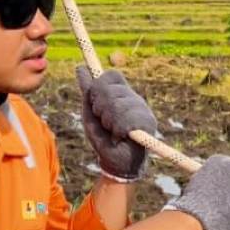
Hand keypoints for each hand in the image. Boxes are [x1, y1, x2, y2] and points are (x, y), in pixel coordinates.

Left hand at [76, 67, 157, 181]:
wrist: (116, 162)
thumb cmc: (103, 136)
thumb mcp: (91, 112)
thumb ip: (88, 90)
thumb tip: (80, 67)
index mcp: (121, 93)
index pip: (112, 75)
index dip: (99, 86)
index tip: (94, 102)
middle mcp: (133, 98)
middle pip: (110, 89)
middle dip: (99, 107)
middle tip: (104, 122)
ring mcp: (142, 108)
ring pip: (117, 104)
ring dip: (108, 121)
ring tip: (113, 131)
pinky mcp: (149, 121)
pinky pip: (127, 118)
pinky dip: (118, 129)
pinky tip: (120, 136)